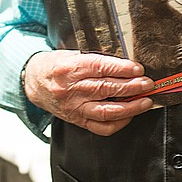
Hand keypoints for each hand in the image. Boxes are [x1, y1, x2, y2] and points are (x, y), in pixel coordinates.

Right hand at [23, 50, 154, 135]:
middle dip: (131, 87)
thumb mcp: (70, 54)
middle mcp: (70, 89)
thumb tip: (124, 63)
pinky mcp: (77, 120)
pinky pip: (101, 127)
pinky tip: (130, 115)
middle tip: (147, 84)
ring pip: (106, 111)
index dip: (121, 69)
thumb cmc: (56, 66)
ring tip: (145, 101)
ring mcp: (74, 108)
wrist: (34, 83)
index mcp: (68, 68)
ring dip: (130, 107)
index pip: (99, 68)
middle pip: (105, 89)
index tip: (138, 68)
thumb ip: (94, 59)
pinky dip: (118, 123)